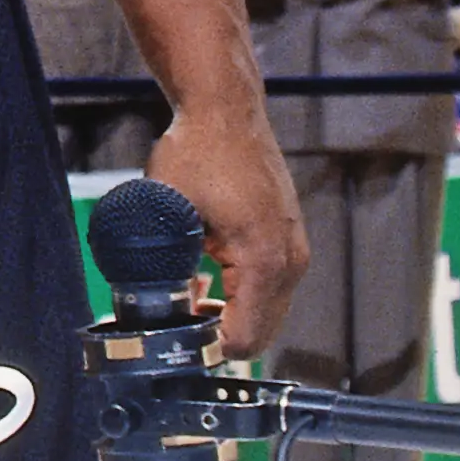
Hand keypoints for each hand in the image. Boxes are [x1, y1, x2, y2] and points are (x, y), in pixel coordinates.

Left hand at [145, 109, 305, 357]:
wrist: (225, 111)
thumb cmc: (195, 153)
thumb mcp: (169, 214)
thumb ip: (168, 269)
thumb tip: (164, 312)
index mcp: (264, 260)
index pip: (244, 338)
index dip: (207, 349)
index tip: (173, 343)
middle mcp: (291, 262)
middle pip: (261, 334)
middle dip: (219, 337)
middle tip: (174, 324)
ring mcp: (295, 252)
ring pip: (267, 315)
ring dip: (229, 317)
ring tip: (185, 301)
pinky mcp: (289, 242)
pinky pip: (269, 290)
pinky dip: (241, 299)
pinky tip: (204, 283)